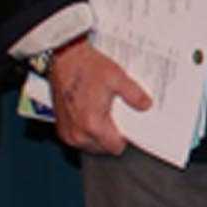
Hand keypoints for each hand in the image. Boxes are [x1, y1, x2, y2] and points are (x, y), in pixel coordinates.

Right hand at [48, 37, 150, 155]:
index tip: (126, 126)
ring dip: (97, 136)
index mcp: (93, 124)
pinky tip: (89, 114)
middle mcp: (77, 133)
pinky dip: (85, 131)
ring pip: (90, 145)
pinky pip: (78, 139)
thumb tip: (146, 106)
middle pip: (103, 149)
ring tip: (101, 115)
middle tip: (114, 117)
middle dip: (110, 137)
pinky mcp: (60, 127)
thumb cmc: (86, 67)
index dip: (124, 137)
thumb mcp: (117, 77)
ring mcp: (66, 131)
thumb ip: (134, 95)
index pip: (115, 147)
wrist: (64, 57)